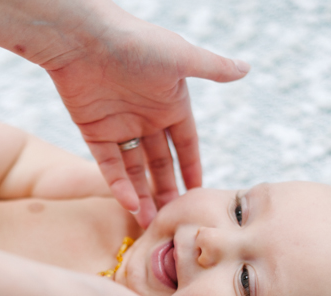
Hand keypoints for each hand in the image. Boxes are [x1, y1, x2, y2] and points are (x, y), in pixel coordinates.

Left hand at [42, 10, 248, 226]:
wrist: (84, 37)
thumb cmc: (136, 42)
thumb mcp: (180, 57)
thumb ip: (211, 68)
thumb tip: (246, 68)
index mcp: (170, 102)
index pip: (186, 144)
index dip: (192, 167)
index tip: (199, 194)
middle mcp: (146, 117)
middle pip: (160, 163)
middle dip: (167, 190)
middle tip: (176, 220)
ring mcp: (119, 126)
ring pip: (134, 170)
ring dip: (143, 195)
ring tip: (151, 223)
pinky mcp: (93, 132)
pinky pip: (108, 165)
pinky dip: (118, 185)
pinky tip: (130, 204)